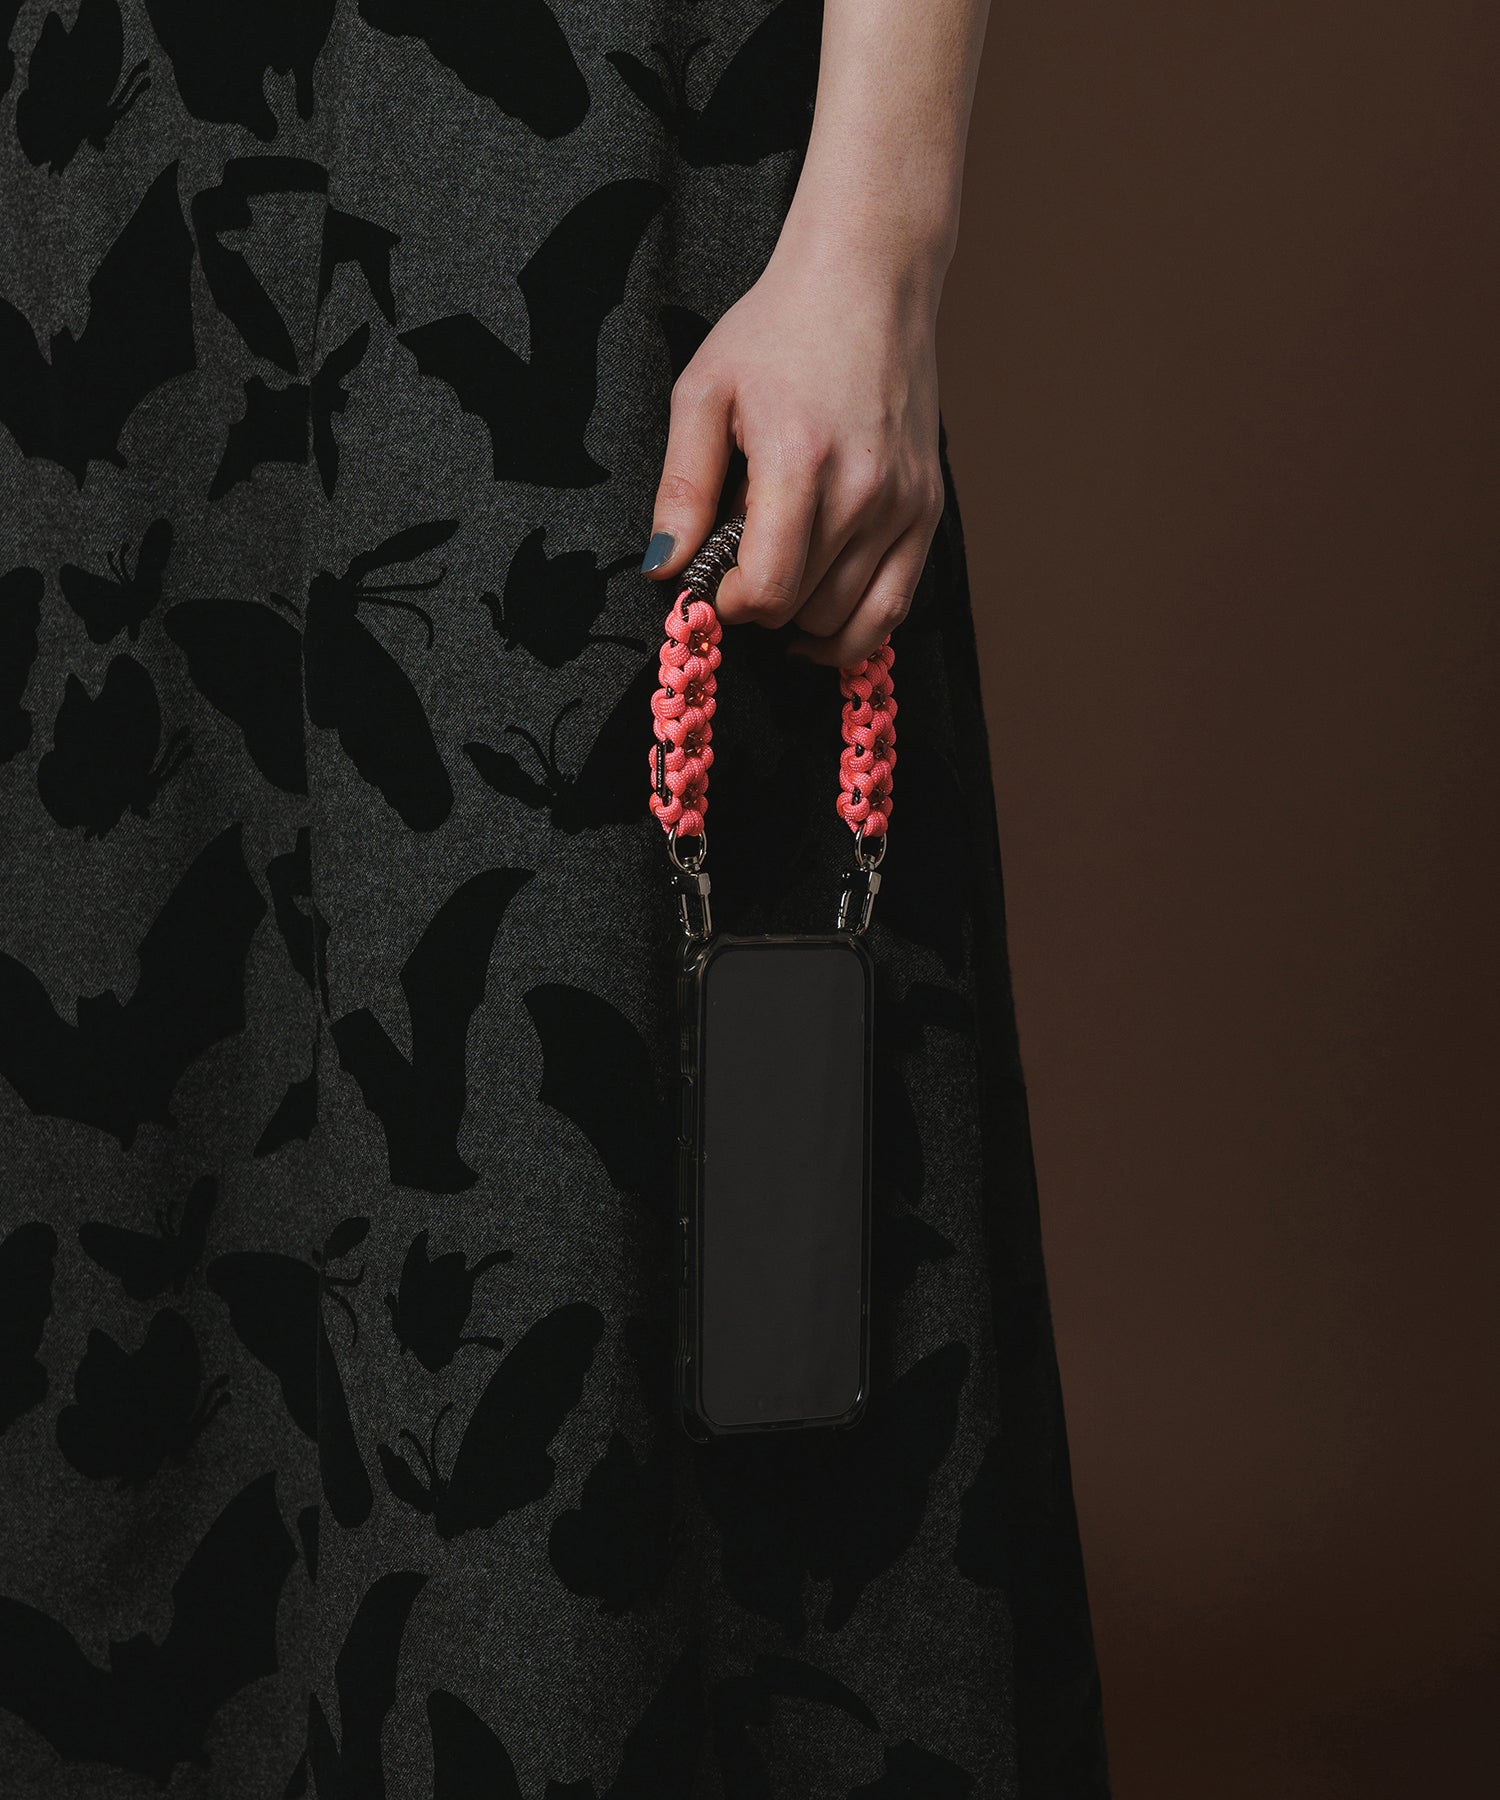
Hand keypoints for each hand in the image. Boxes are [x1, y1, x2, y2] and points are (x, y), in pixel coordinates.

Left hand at [639, 236, 946, 666]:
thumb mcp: (706, 393)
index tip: (712, 582)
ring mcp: (904, 504)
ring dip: (804, 619)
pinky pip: (896, 604)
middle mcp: (863, 492)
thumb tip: (662, 567)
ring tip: (779, 581)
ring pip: (849, 619)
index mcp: (800, 462)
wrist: (870, 279)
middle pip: (804, 609)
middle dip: (762, 606)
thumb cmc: (779, 329)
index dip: (731, 604)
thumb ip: (682, 487)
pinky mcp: (928, 508)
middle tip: (740, 568)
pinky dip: (856, 629)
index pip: (768, 589)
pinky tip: (821, 620)